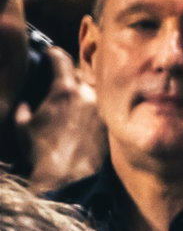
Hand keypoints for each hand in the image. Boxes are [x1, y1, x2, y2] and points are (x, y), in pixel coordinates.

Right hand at [13, 45, 103, 190]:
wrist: (68, 177)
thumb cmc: (41, 151)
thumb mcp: (22, 126)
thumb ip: (24, 108)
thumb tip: (26, 103)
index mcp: (64, 90)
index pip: (60, 58)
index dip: (52, 53)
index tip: (49, 53)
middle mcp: (87, 95)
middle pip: (80, 74)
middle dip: (70, 75)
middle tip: (61, 80)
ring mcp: (102, 109)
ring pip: (94, 91)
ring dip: (84, 92)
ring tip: (75, 101)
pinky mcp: (111, 125)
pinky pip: (104, 109)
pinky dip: (94, 109)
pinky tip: (86, 117)